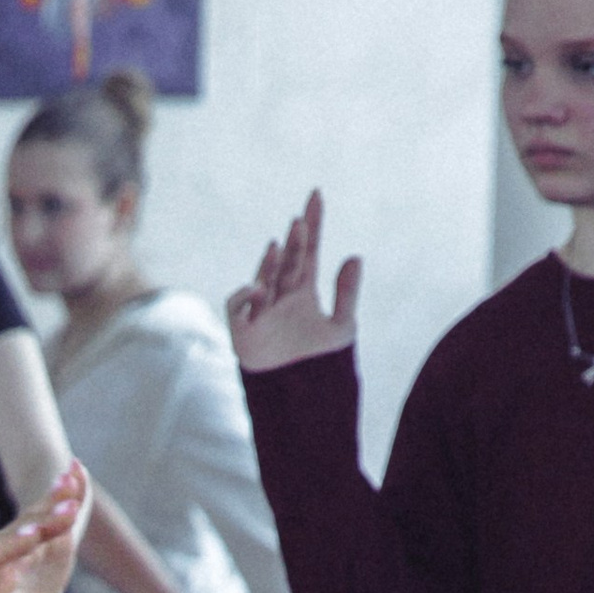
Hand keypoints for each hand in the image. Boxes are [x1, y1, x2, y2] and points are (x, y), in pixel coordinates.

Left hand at [0, 464, 86, 592]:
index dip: (14, 542)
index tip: (30, 532)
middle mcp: (7, 553)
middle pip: (23, 528)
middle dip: (44, 517)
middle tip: (66, 506)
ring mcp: (29, 544)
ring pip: (42, 515)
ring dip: (58, 497)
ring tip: (75, 476)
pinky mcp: (49, 542)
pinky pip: (59, 515)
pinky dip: (70, 495)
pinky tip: (80, 470)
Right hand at [226, 192, 360, 370]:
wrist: (300, 396)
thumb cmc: (319, 364)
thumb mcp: (342, 327)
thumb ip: (347, 292)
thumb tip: (355, 255)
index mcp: (302, 292)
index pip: (309, 251)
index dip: (314, 224)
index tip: (316, 196)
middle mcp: (281, 296)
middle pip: (288, 259)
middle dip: (295, 239)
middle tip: (302, 219)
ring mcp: (260, 310)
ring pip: (265, 276)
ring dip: (272, 261)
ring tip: (280, 245)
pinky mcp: (243, 328)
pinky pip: (239, 304)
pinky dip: (246, 294)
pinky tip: (260, 290)